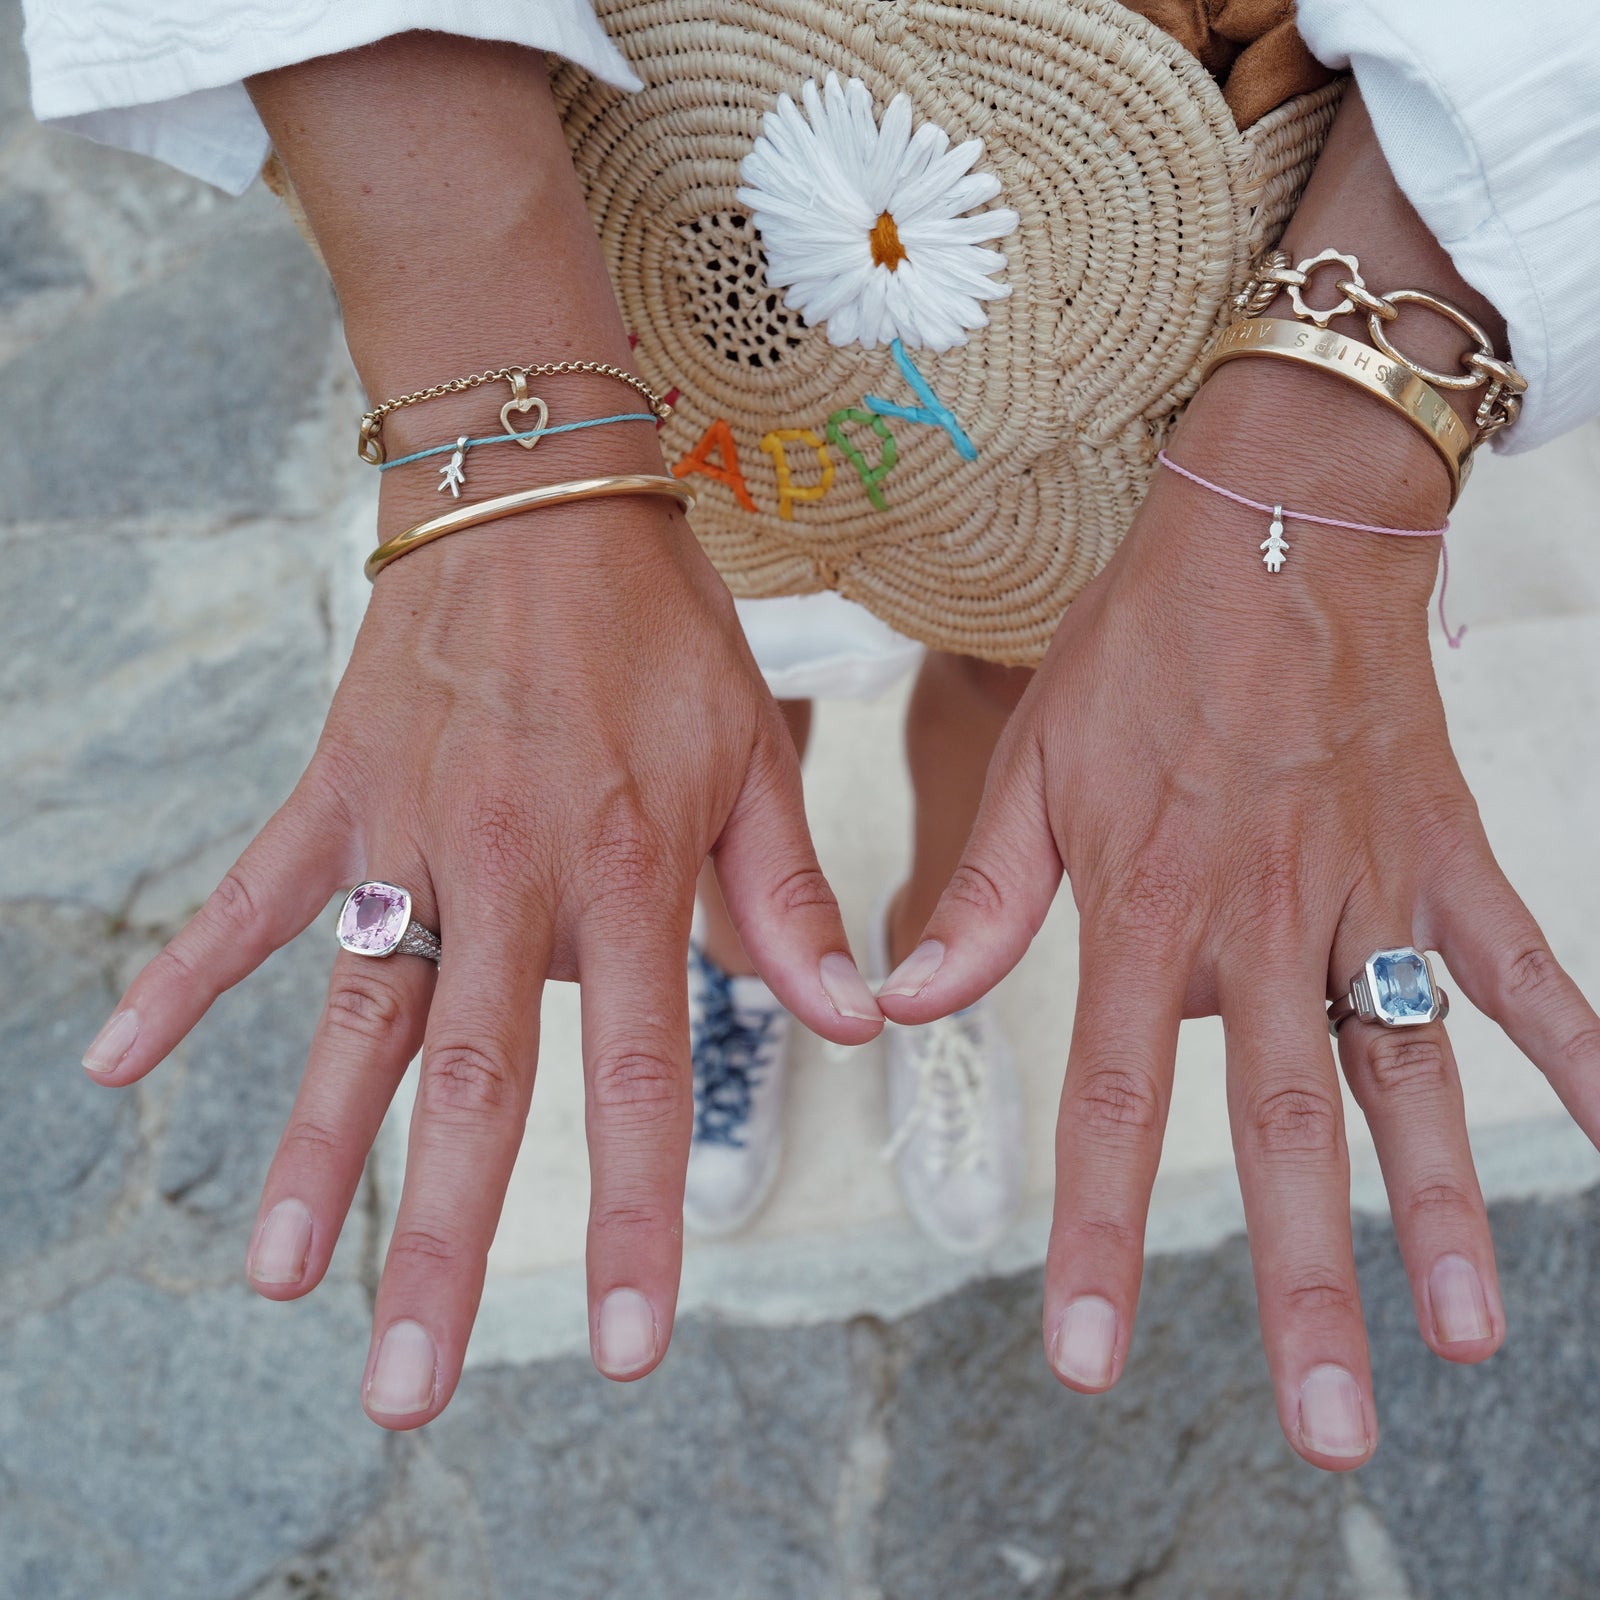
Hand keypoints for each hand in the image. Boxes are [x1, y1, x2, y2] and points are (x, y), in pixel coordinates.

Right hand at [81, 498, 881, 1426]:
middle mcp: (509, 870)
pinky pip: (249, 894)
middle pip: (472, 1081)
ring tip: (275, 1281)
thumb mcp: (751, 753)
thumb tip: (860, 1023)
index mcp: (626, 869)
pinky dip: (186, 974)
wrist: (542, 498)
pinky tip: (111, 1062)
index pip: (637, 1073)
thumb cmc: (662, 635)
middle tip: (408, 1386)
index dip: (637, 1214)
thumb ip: (789, 898)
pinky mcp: (335, 795)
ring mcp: (407, 834)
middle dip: (441, 1240)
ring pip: (355, 1013)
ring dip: (312, 1148)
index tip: (629, 1346)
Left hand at [878, 369, 1599, 1469]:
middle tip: (1330, 1432)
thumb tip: (898, 1008)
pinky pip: (1523, 964)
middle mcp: (1264, 924)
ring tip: (1468, 1338)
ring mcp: (1367, 894)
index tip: (1092, 1360)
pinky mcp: (1442, 857)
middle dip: (1304, 1289)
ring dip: (1444, 1209)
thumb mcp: (1031, 767)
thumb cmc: (1138, 654)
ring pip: (1410, 1076)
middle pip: (1286, 1131)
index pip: (1117, 1101)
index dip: (1103, 1238)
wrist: (1271, 531)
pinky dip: (1579, 1042)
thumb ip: (979, 901)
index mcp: (1150, 909)